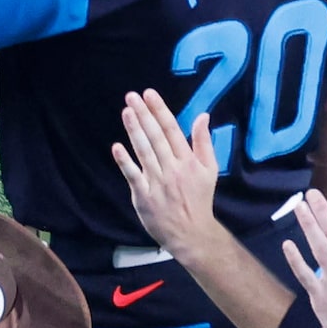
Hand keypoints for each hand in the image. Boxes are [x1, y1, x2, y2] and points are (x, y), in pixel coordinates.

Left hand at [112, 91, 222, 260]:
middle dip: (143, 115)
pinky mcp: (143, 196)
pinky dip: (124, 161)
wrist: (191, 233)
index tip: (149, 94)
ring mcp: (156, 182)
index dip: (160, 110)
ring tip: (126, 112)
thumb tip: (202, 115)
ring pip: (144, 152)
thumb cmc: (199, 198)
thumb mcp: (209, 170)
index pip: (172, 130)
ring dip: (134, 131)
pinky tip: (117, 146)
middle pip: (156, 137)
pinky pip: (132, 175)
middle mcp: (172, 168)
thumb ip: (204, 142)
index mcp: (188, 161)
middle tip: (132, 96)